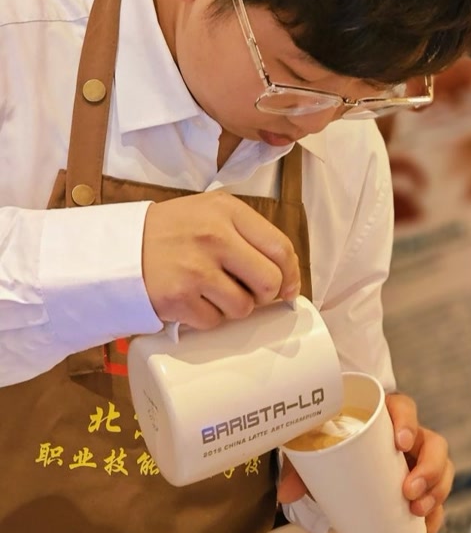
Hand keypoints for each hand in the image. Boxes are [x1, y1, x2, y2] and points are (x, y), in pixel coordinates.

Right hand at [142, 191, 299, 328]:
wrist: (117, 249)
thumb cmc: (168, 233)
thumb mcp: (208, 213)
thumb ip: (245, 234)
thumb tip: (286, 276)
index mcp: (227, 210)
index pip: (280, 247)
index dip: (291, 274)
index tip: (288, 288)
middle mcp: (214, 236)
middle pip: (269, 281)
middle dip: (263, 295)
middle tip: (247, 293)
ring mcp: (196, 268)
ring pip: (243, 307)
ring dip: (231, 307)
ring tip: (210, 293)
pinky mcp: (179, 297)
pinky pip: (213, 322)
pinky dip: (205, 317)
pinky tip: (190, 301)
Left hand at [278, 391, 453, 532]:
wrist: (335, 461)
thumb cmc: (330, 445)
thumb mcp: (315, 450)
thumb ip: (300, 467)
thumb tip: (286, 494)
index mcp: (385, 416)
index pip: (404, 408)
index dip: (408, 422)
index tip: (400, 442)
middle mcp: (408, 437)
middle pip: (433, 443)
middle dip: (429, 468)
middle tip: (408, 490)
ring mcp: (417, 461)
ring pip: (442, 470)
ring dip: (436, 492)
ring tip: (416, 510)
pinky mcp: (420, 484)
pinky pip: (437, 498)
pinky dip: (435, 515)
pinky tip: (426, 530)